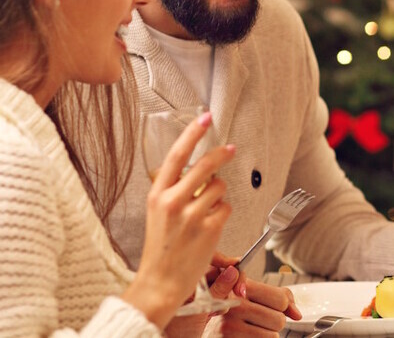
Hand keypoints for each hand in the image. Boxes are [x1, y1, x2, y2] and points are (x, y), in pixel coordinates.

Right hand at [124, 112, 234, 327]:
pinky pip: (227, 207)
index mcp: (156, 195)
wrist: (160, 282)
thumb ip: (173, 191)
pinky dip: (223, 213)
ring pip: (219, 187)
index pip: (175, 156)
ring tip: (206, 212)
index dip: (192, 134)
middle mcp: (172, 202)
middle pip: (205, 166)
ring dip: (219, 195)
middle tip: (231, 149)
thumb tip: (199, 171)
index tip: (205, 118)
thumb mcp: (157, 213)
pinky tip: (211, 226)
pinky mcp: (210, 228)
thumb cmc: (161, 247)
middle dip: (221, 155)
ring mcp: (192, 215)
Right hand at [201, 253, 300, 336]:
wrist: (211, 332)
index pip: (281, 299)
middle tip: (259, 321)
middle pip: (279, 319)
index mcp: (243, 287)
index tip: (271, 306)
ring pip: (273, 335)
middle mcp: (235, 305)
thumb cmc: (237, 314)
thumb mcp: (255, 297)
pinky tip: (247, 337)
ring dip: (267, 334)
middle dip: (274, 323)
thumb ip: (280, 298)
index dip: (282, 306)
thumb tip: (297, 314)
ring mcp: (230, 325)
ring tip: (252, 329)